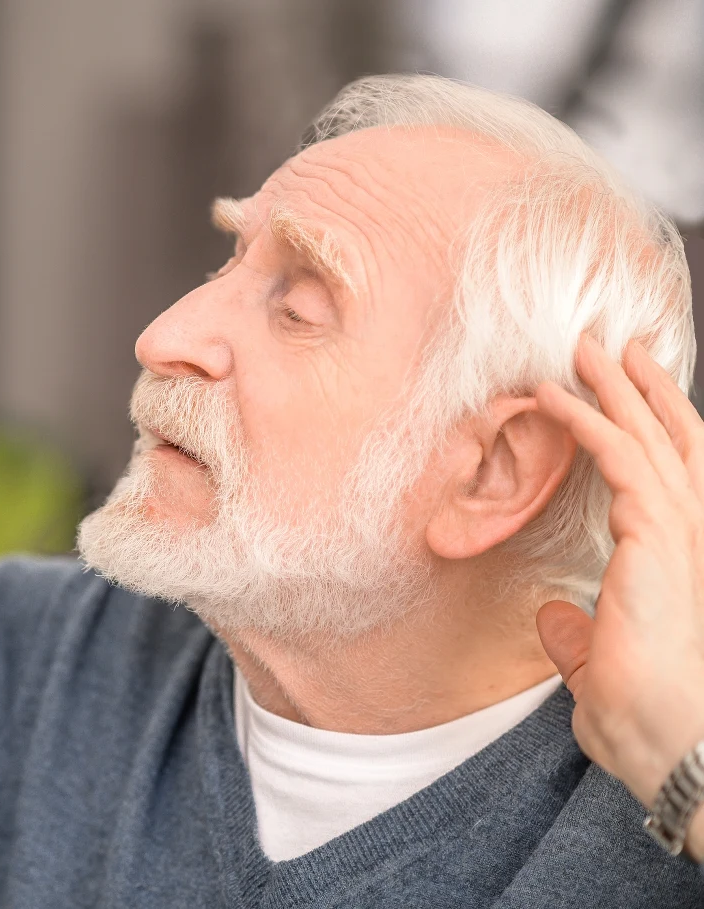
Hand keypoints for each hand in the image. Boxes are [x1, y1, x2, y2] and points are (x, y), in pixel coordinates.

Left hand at [535, 337, 703, 858]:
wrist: (668, 743)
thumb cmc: (641, 717)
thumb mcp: (596, 666)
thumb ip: (577, 635)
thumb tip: (554, 619)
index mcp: (684, 563)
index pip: (676, 478)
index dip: (657, 428)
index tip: (629, 390)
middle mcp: (695, 540)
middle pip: (676, 444)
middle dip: (646, 391)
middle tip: (616, 345)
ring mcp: (683, 536)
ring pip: (651, 440)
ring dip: (616, 389)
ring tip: (585, 347)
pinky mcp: (658, 540)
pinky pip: (619, 461)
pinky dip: (587, 422)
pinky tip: (554, 396)